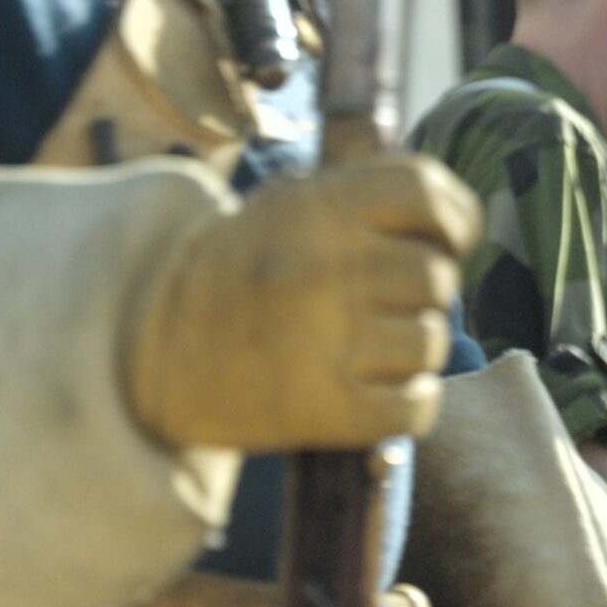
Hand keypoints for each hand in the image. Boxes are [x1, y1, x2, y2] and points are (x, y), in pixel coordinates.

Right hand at [121, 154, 475, 450]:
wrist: (149, 345)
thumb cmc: (240, 268)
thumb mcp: (288, 203)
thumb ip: (366, 196)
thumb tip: (458, 217)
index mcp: (318, 209)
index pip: (428, 194)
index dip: (455, 218)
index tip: (447, 239)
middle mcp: (326, 269)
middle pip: (437, 275)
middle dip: (423, 291)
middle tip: (386, 302)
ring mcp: (326, 343)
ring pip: (431, 341)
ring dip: (415, 348)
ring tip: (374, 347)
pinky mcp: (326, 412)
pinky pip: (417, 406)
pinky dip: (410, 403)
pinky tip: (380, 391)